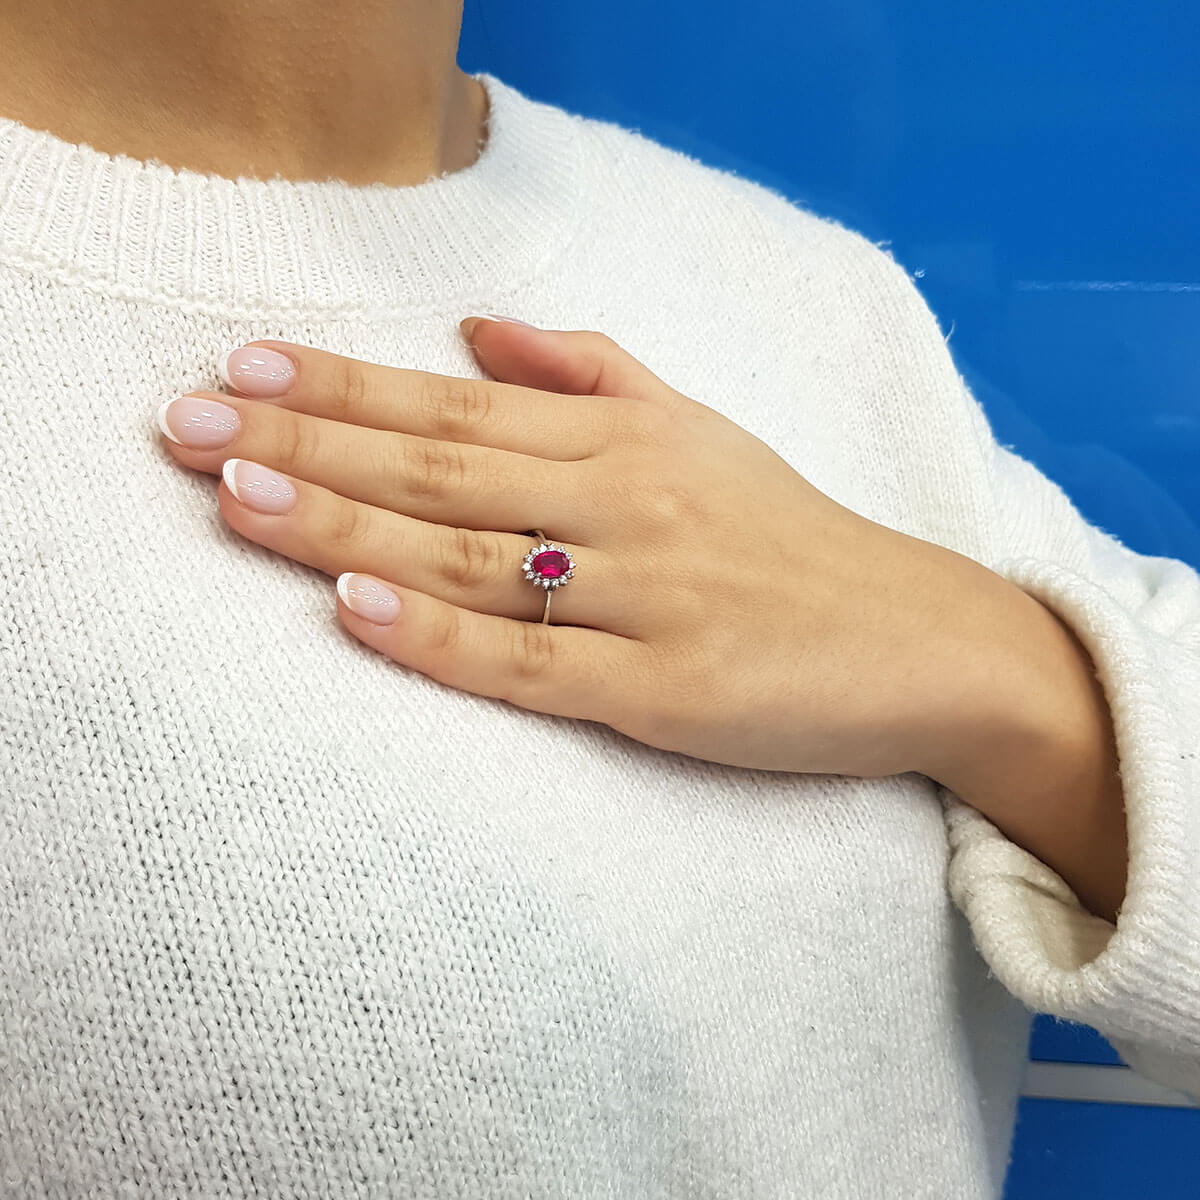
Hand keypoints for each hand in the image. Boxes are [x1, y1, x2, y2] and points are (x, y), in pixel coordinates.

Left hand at [156, 317, 996, 776]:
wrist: (919, 640)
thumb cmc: (794, 538)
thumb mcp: (702, 431)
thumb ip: (594, 373)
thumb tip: (478, 330)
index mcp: (629, 439)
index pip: (458, 405)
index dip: (344, 387)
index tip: (243, 369)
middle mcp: (629, 504)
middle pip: (442, 470)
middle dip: (306, 446)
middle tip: (187, 426)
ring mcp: (646, 598)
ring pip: (470, 559)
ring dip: (343, 529)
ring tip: (236, 498)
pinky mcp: (667, 690)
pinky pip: (534, 663)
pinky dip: (443, 638)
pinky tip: (359, 609)